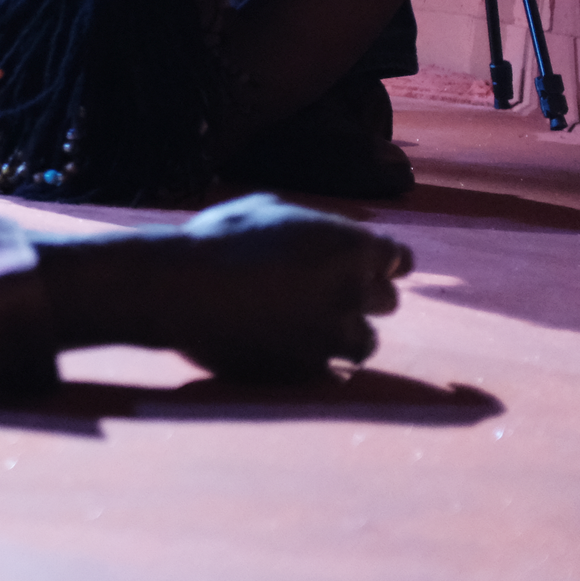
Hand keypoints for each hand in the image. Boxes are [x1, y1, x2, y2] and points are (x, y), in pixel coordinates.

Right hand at [165, 194, 414, 381]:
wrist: (180, 290)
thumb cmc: (218, 241)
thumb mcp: (269, 209)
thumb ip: (314, 225)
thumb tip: (327, 233)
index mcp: (350, 246)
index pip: (399, 258)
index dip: (381, 262)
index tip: (364, 266)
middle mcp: (353, 291)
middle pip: (387, 301)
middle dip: (361, 296)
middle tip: (324, 293)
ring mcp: (334, 334)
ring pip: (366, 342)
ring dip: (344, 333)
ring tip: (306, 326)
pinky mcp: (312, 369)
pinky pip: (333, 371)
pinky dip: (318, 361)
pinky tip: (289, 346)